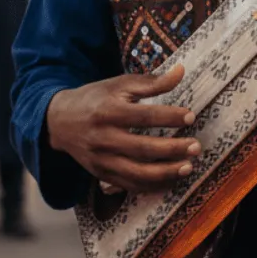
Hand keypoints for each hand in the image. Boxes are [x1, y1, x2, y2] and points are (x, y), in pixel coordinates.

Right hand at [45, 65, 199, 194]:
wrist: (60, 121)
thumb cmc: (96, 99)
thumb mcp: (119, 85)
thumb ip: (151, 82)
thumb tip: (181, 71)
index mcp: (108, 112)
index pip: (144, 117)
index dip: (169, 117)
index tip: (190, 116)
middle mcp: (103, 138)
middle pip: (143, 148)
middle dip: (172, 149)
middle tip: (196, 146)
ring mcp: (101, 160)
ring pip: (137, 173)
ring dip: (166, 173)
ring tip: (189, 167)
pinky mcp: (102, 175)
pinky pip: (130, 186)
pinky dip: (152, 186)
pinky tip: (171, 180)